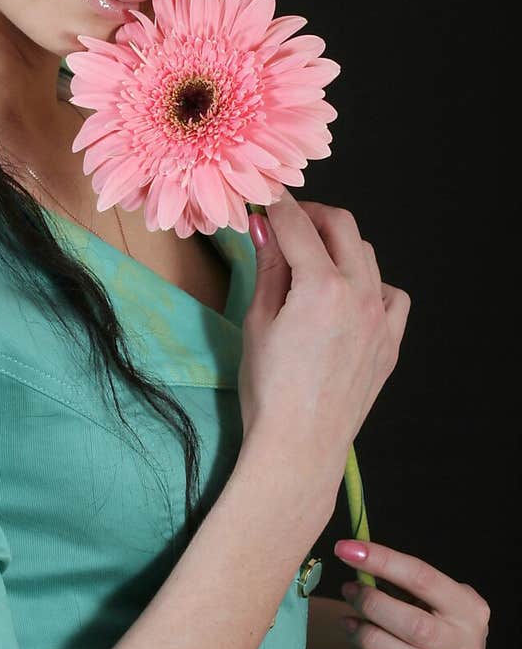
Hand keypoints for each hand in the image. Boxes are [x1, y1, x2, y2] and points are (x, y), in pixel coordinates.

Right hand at [240, 193, 410, 482]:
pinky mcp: (391, 342)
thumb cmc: (269, 390)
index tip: (264, 203)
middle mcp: (359, 294)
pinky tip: (348, 296)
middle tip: (287, 221)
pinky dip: (371, 284)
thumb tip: (266, 227)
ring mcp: (381, 318)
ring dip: (340, 245)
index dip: (276, 207)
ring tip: (311, 258)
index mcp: (321, 286)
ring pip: (367, 255)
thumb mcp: (257, 321)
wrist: (298, 445)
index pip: (297, 224)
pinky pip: (392, 294)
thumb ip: (268, 267)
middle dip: (312, 214)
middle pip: (341, 225)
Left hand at [335, 538, 489, 648]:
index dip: (382, 560)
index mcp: (468, 607)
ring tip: (347, 624)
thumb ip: (395, 580)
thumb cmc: (423, 617)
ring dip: (370, 640)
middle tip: (347, 590)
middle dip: (373, 605)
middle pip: (417, 625)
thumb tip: (353, 553)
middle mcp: (469, 645)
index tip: (346, 549)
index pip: (423, 577)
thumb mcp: (421, 596)